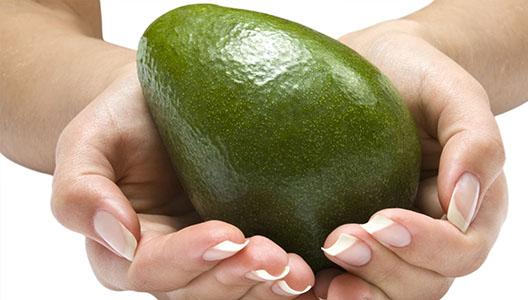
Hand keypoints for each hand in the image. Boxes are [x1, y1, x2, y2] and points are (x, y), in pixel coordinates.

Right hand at [50, 63, 315, 298]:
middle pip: (198, 291)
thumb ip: (80, 191)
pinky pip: (265, 277)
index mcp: (126, 248)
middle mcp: (171, 262)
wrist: (165, 102)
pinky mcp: (247, 244)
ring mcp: (212, 259)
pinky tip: (317, 275)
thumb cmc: (124, 118)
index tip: (226, 234)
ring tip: (299, 270)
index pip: (151, 268)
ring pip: (235, 293)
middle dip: (236, 279)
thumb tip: (117, 236)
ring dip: (268, 288)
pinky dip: (290, 284)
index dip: (187, 259)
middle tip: (276, 257)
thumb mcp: (88, 140)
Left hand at [313, 21, 507, 298]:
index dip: (425, 247)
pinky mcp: (360, 241)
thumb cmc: (420, 76)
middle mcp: (437, 236)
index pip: (461, 250)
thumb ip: (476, 141)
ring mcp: (397, 244)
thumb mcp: (453, 92)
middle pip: (425, 283)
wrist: (378, 69)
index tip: (383, 220)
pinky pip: (351, 279)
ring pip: (390, 292)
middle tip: (338, 242)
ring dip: (359, 292)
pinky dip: (331, 288)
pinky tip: (305, 279)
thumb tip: (463, 202)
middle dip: (384, 271)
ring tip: (320, 277)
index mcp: (471, 208)